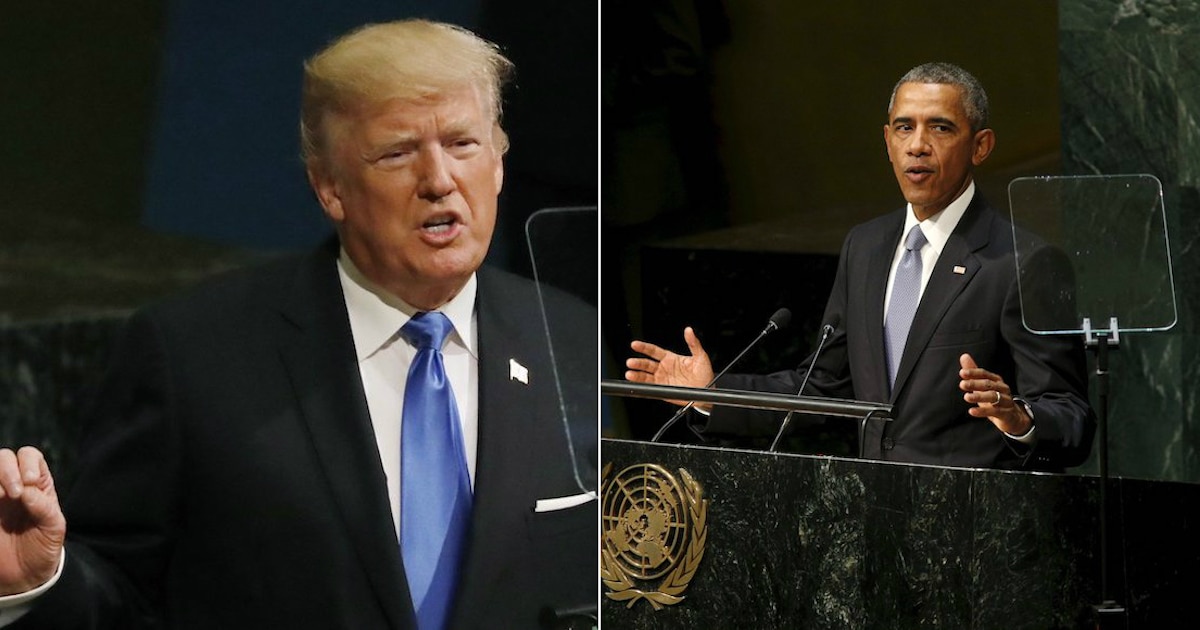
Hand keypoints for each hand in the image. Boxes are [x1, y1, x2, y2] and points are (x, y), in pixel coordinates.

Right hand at [0, 447, 65, 594]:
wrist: (22, 577)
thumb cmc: (42, 549)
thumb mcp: (53, 529)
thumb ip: (44, 508)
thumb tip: (27, 489)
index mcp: (35, 485)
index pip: (29, 456)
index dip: (27, 463)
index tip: (30, 483)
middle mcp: (11, 486)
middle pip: (3, 457)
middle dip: (6, 469)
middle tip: (13, 494)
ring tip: (0, 498)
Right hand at [625, 327, 714, 408]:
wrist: (706, 392)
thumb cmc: (704, 374)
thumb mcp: (700, 357)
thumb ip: (693, 343)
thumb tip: (689, 331)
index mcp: (670, 358)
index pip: (654, 351)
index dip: (644, 348)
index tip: (635, 345)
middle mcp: (664, 368)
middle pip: (647, 364)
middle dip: (638, 363)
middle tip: (631, 362)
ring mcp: (662, 379)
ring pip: (645, 376)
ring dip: (637, 375)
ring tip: (629, 374)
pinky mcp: (662, 391)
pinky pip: (650, 388)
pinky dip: (641, 387)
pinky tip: (635, 384)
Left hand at [958, 354, 1031, 435]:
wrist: (1012, 417)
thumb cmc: (994, 399)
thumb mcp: (982, 386)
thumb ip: (973, 372)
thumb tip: (964, 355)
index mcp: (996, 380)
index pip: (984, 374)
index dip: (974, 373)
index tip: (962, 373)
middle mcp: (1003, 388)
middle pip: (989, 384)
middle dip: (975, 384)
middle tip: (962, 384)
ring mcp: (1006, 401)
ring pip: (993, 397)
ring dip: (979, 396)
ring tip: (966, 397)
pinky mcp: (1007, 413)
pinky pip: (995, 412)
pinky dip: (983, 411)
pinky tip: (972, 411)